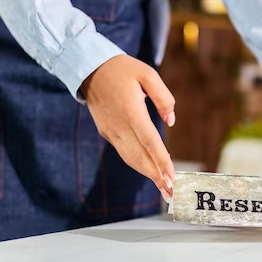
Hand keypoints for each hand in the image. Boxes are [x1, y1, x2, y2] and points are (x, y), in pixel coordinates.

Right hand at [80, 55, 175, 202]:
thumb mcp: (148, 74)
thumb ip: (163, 97)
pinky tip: (150, 171)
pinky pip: (125, 152)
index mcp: (131, 111)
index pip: (149, 141)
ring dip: (147, 174)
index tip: (171, 177)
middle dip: (156, 177)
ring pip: (131, 158)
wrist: (89, 68)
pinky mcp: (107, 132)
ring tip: (164, 188)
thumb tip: (171, 120)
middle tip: (172, 193)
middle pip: (140, 157)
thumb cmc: (122, 69)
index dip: (161, 161)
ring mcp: (111, 131)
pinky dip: (138, 164)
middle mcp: (120, 126)